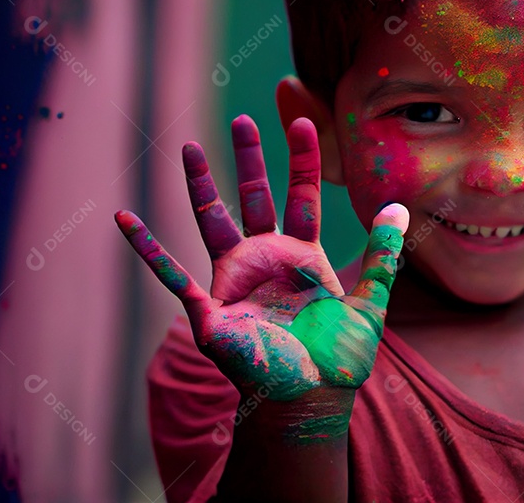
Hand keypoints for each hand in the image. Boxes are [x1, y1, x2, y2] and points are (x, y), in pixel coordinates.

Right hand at [115, 116, 407, 418]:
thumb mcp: (370, 303)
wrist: (309, 403)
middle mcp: (266, 261)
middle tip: (243, 120)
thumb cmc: (340, 361)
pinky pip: (172, 274)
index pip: (303, 196)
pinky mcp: (209, 309)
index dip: (302, 160)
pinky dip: (147, 249)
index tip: (302, 121)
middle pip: (254, 198)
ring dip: (200, 185)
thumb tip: (400, 207)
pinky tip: (124, 219)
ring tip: (188, 147)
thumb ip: (383, 256)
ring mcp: (234, 281)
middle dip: (249, 159)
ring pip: (212, 221)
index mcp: (303, 257)